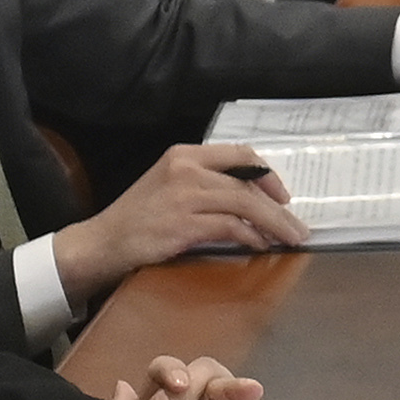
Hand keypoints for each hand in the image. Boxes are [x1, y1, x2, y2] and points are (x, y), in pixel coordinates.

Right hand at [52, 144, 308, 306]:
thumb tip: (252, 197)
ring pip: (245, 204)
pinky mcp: (183, 224)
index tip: (282, 195)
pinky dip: (250, 236)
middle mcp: (186, 168)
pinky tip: (260, 245)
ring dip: (273, 223)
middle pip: (247, 183)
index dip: (267, 175)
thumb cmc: (138, 218)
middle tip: (298, 225)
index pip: (240, 154)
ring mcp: (184, 195)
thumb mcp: (169, 185)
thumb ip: (205, 183)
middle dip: (278, 206)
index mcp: (184, 154)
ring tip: (290, 238)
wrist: (101, 243)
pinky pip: (230, 227)